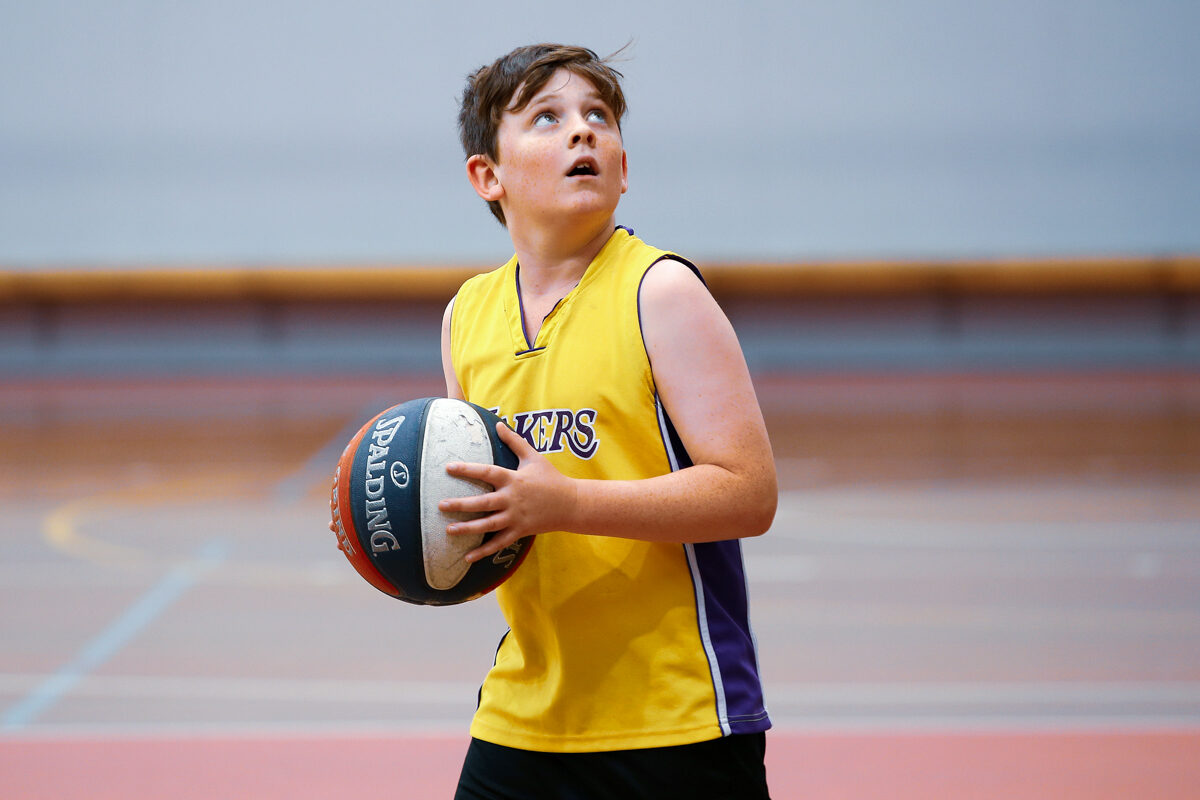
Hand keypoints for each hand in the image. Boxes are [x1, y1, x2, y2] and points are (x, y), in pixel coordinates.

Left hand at [438, 422, 575, 561]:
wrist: (571, 504)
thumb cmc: (551, 478)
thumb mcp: (533, 457)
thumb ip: (514, 441)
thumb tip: (499, 424)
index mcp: (513, 479)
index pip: (487, 472)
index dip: (468, 470)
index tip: (449, 468)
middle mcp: (512, 499)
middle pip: (483, 502)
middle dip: (461, 504)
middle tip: (441, 505)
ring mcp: (516, 517)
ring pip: (488, 525)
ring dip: (468, 529)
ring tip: (448, 530)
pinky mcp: (520, 532)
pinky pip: (499, 543)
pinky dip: (484, 552)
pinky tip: (467, 557)